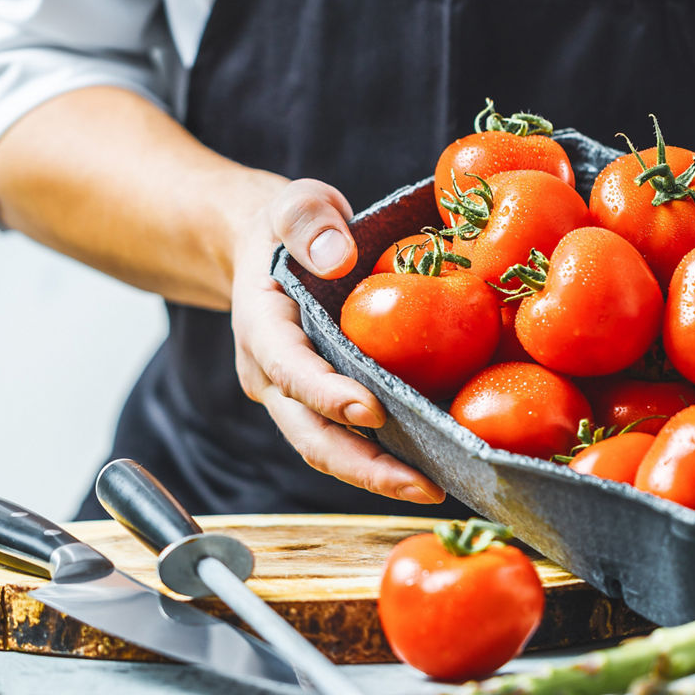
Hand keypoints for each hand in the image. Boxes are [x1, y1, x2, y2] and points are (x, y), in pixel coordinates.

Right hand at [228, 179, 444, 503]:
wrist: (267, 250)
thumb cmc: (287, 226)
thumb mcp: (293, 204)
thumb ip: (307, 220)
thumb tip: (336, 255)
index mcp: (261, 327)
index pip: (289, 369)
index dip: (325, 395)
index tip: (370, 411)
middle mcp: (272, 374)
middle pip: (308, 434)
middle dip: (362, 466)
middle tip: (421, 485)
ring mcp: (295, 397)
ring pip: (328, 449)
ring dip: (378, 476)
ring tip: (433, 490)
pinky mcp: (322, 406)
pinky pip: (348, 441)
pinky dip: (385, 460)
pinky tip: (433, 468)